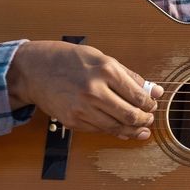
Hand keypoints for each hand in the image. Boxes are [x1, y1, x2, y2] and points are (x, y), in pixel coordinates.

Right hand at [7, 40, 162, 139]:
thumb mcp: (102, 58)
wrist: (34, 69)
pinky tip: (121, 130)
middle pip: (130, 115)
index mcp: (106, 70)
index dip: (150, 105)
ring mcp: (82, 108)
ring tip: (140, 129)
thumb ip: (130, 77)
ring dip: (132, 131)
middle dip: (144, 120)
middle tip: (148, 120)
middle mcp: (95, 90)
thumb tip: (156, 91)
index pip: (138, 96)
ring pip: (116, 127)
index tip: (152, 105)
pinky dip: (114, 132)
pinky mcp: (73, 121)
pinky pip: (99, 130)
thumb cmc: (69, 60)